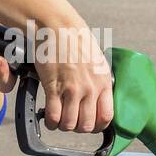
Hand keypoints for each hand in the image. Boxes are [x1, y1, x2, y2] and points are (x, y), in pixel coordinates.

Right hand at [33, 10, 113, 133]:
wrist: (57, 27)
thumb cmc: (75, 40)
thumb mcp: (97, 60)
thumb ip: (99, 81)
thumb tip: (98, 98)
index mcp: (103, 82)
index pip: (106, 118)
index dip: (97, 126)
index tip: (89, 123)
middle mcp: (90, 88)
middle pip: (87, 126)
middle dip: (78, 128)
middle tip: (71, 120)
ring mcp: (72, 89)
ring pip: (70, 125)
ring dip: (63, 126)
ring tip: (59, 118)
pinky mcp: (53, 87)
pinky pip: (53, 116)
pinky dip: (50, 122)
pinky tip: (49, 116)